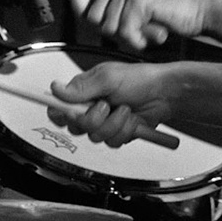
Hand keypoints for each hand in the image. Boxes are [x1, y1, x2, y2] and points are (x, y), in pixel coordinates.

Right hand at [47, 60, 173, 146]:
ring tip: (126, 109)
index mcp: (85, 91)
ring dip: (114, 124)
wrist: (166, 94)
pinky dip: (125, 131)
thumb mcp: (109, 78)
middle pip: (76, 126)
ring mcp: (105, 122)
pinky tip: (132, 120)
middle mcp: (92, 108)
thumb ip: (82, 88)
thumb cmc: (140, 79)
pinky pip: (112, 142)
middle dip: (94, 119)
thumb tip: (55, 89)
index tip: (70, 113)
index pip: (59, 107)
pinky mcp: (118, 133)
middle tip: (107, 106)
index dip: (60, 114)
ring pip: (95, 136)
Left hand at [69, 0, 211, 52]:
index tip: (96, 25)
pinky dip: (138, 41)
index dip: (80, 11)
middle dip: (109, 31)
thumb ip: (115, 5)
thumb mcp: (140, 2)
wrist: (204, 9)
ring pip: (107, 26)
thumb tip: (85, 15)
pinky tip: (153, 35)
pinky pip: (124, 32)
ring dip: (128, 38)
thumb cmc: (174, 10)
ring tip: (148, 32)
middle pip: (90, 15)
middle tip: (134, 32)